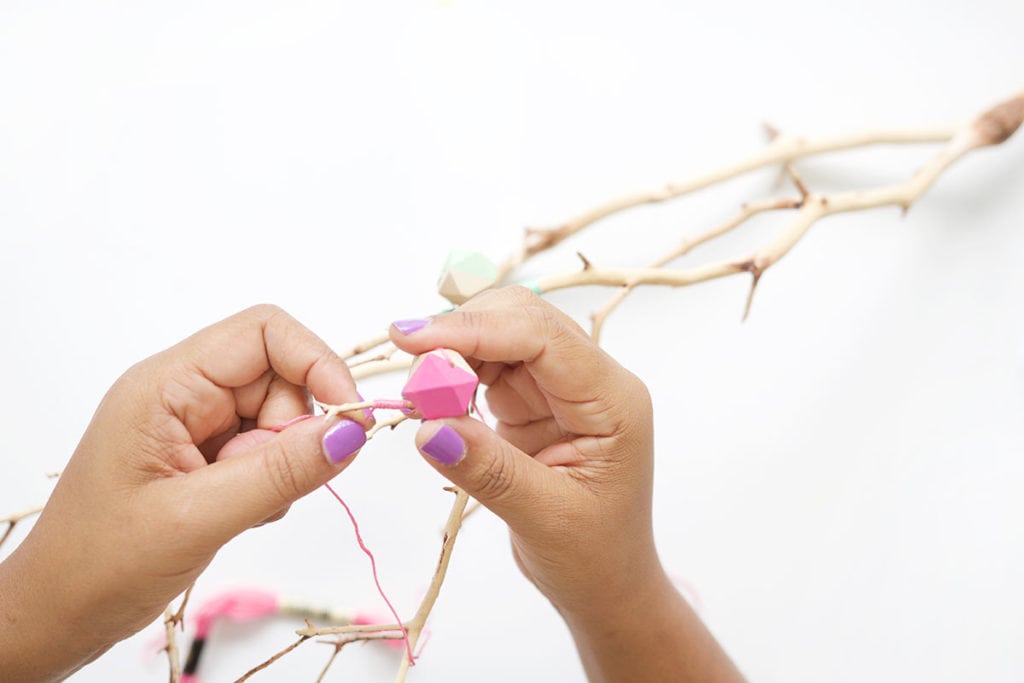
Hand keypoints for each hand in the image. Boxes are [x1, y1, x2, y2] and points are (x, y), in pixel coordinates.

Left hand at [0, 305, 368, 680]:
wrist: (60, 612)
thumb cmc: (100, 563)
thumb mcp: (197, 518)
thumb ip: (280, 473)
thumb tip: (351, 432)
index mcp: (165, 385)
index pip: (263, 333)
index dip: (317, 362)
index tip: (349, 419)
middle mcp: (182, 393)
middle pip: (280, 377)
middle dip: (294, 431)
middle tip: (268, 487)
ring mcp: (195, 425)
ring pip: (280, 417)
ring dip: (282, 464)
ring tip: (239, 509)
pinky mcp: (207, 455)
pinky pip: (269, 450)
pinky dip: (273, 482)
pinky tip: (237, 514)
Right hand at [391, 288, 743, 682]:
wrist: (606, 583)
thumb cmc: (594, 556)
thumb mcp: (545, 518)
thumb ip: (490, 470)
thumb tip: (428, 428)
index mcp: (612, 400)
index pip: (543, 336)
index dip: (476, 328)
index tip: (413, 337)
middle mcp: (589, 381)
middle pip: (522, 319)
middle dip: (461, 332)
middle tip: (411, 372)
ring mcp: (559, 387)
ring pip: (500, 336)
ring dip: (452, 351)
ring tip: (417, 393)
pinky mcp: (532, 401)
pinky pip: (487, 366)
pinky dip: (453, 374)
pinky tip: (432, 397)